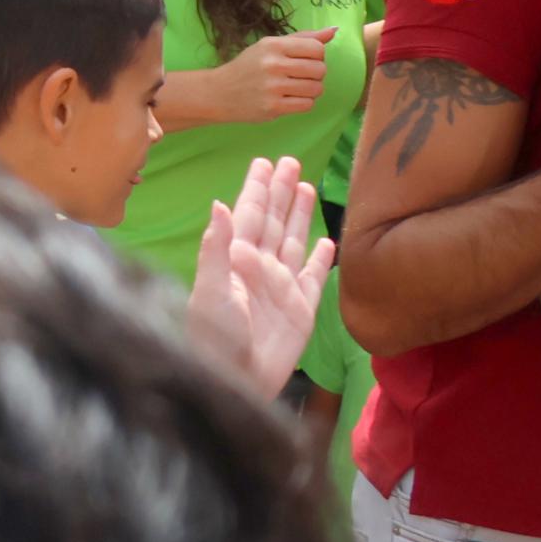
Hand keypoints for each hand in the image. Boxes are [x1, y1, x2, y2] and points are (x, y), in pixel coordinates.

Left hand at [183, 154, 332, 397]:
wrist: (235, 379)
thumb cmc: (214, 336)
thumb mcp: (211, 290)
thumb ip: (215, 248)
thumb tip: (219, 204)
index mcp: (235, 259)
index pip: (248, 214)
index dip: (256, 189)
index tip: (264, 162)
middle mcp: (259, 268)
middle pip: (275, 221)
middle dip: (281, 192)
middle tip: (291, 161)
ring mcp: (281, 288)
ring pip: (295, 242)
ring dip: (301, 215)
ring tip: (308, 187)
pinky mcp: (302, 310)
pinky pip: (314, 278)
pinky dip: (321, 260)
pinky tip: (329, 242)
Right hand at [215, 27, 336, 121]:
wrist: (219, 92)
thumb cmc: (248, 67)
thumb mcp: (270, 46)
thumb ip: (302, 38)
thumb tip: (334, 30)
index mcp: (273, 45)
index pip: (317, 48)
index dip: (317, 55)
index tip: (304, 59)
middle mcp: (273, 64)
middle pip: (320, 69)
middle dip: (315, 74)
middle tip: (299, 76)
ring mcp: (273, 87)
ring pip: (316, 89)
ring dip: (311, 90)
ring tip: (295, 88)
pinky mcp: (273, 107)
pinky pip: (307, 105)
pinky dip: (303, 102)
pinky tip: (289, 99)